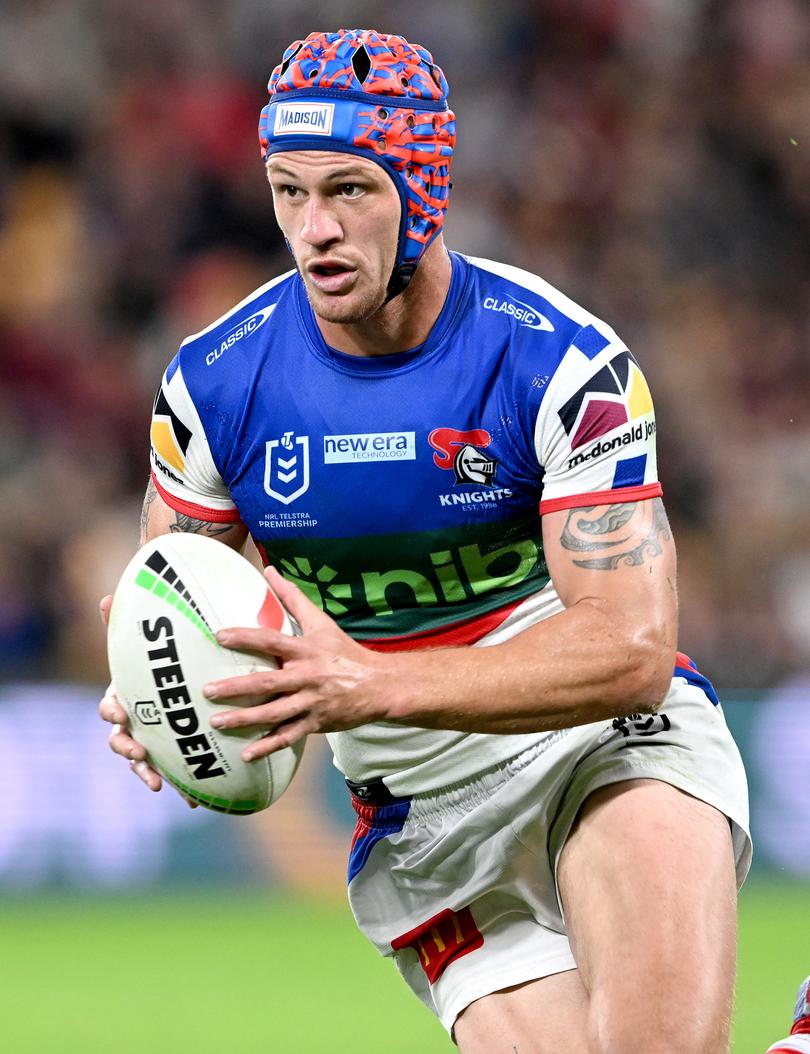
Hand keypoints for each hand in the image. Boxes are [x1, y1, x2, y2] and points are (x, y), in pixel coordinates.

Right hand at [98, 593, 171, 796]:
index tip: (121, 713)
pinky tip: (197, 801)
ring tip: (158, 783)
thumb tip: (105, 597)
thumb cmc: (166, 657)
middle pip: (121, 740)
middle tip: (140, 751)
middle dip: (127, 748)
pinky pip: (175, 774)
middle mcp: (135, 722)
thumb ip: (130, 623)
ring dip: (147, 773)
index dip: (113, 712)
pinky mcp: (174, 755)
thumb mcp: (153, 639)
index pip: (110, 707)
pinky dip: (182, 787)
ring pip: (143, 762)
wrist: (189, 675)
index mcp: (128, 697)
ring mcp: (152, 740)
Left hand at [202, 566, 391, 760]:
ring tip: (217, 722)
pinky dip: (268, 747)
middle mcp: (307, 676)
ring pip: (274, 713)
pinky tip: (246, 754)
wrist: (379, 685)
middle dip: (236, 688)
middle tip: (207, 690)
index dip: (246, 637)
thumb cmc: (345, 651)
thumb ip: (292, 598)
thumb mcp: (322, 622)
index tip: (219, 636)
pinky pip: (288, 736)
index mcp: (306, 650)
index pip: (272, 641)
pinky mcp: (316, 723)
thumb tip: (269, 571)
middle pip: (268, 683)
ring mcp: (311, 702)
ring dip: (244, 719)